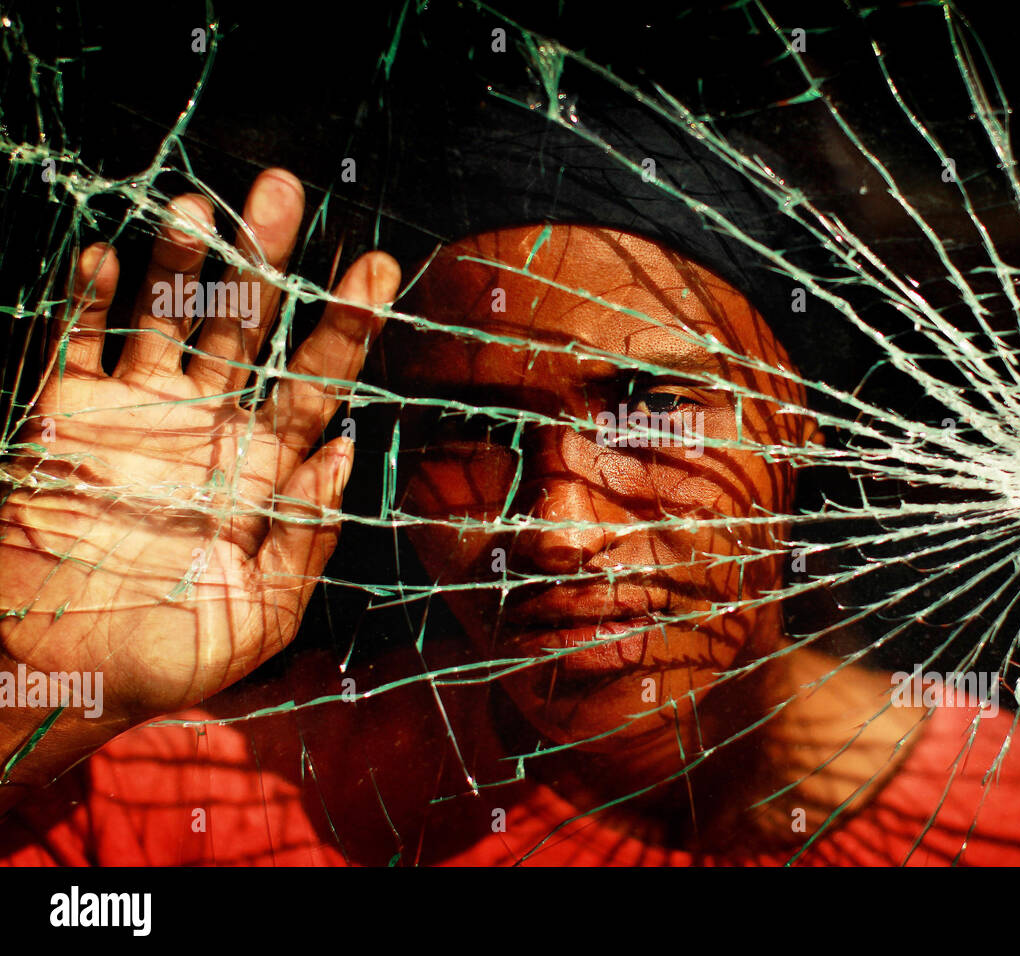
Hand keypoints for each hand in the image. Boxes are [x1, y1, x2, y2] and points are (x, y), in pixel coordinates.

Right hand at [0, 168, 399, 729]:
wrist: (62, 676)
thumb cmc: (174, 656)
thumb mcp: (265, 612)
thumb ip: (306, 534)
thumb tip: (345, 450)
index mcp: (260, 470)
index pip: (314, 381)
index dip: (346, 327)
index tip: (380, 270)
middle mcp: (205, 428)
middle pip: (247, 328)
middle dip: (267, 261)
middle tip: (285, 189)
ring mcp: (134, 416)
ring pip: (166, 319)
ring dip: (182, 263)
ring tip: (201, 205)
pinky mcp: (64, 419)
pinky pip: (74, 343)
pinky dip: (86, 300)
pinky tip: (105, 253)